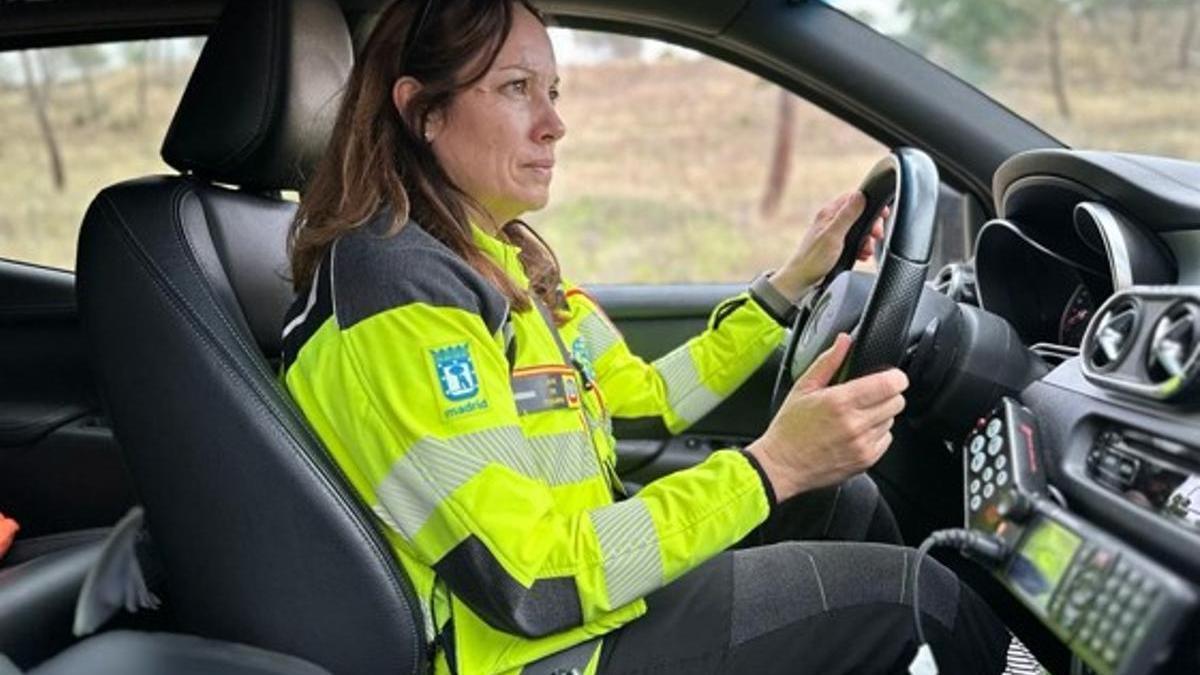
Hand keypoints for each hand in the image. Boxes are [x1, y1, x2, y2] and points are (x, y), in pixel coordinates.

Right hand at [746, 333, 907, 501]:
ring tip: (856, 416)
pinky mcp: (866, 460)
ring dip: (880, 415)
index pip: (889, 384)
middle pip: (897, 401)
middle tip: (870, 396)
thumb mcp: (803, 388)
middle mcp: (855, 423)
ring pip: (892, 420)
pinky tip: (856, 433)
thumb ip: (828, 362)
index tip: (890, 377)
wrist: (782, 465)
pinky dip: (876, 434)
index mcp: (840, 401)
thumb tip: (844, 341)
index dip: (895, 377)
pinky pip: (886, 440)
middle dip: (887, 395)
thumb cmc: (789, 428)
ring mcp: (862, 444)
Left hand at [767, 192, 888, 301]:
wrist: (802, 280)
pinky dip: (861, 249)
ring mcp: (834, 233)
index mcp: (829, 213)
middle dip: (871, 225)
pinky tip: (862, 256)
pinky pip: (855, 242)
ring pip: (859, 230)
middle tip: (876, 236)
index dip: (870, 203)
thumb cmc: (813, 259)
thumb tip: (860, 195)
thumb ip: (847, 215)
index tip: (882, 213)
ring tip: (867, 250)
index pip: (853, 198)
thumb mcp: (834, 235)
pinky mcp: (836, 246)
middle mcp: (831, 220)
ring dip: (867, 240)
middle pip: (860, 214)